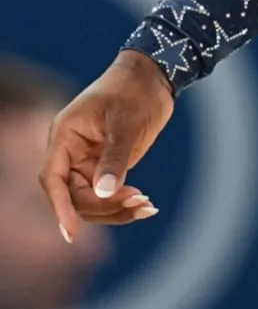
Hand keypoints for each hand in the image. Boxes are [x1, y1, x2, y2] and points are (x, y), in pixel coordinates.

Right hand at [41, 50, 174, 240]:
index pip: (54, 180)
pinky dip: (124, 203)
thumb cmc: (133, 91)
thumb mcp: (125, 122)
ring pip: (91, 200)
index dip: (60, 207)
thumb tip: (104, 192)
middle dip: (102, 206)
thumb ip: (115, 157)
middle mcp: (71, 153)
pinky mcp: (107, 166)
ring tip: (147, 207)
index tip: (71, 232)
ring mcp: (88, 162)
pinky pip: (108, 193)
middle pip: (74, 196)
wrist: (152, 77)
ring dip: (115, 209)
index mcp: (64, 138)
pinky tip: (146, 206)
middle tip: (139, 202)